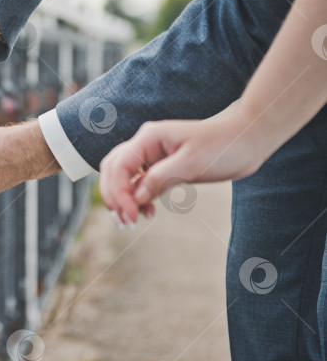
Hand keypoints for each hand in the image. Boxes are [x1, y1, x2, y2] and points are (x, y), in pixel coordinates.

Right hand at [99, 110, 267, 223]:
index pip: (119, 166)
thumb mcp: (193, 163)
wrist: (247, 141)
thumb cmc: (223, 146)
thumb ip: (161, 178)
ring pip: (123, 178)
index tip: (131, 216)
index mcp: (149, 138)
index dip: (119, 193)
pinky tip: (147, 212)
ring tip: (131, 221)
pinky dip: (138, 199)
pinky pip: (140, 184)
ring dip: (122, 199)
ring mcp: (152, 156)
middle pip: (113, 170)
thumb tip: (136, 197)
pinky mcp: (162, 167)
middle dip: (113, 196)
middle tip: (124, 221)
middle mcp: (146, 145)